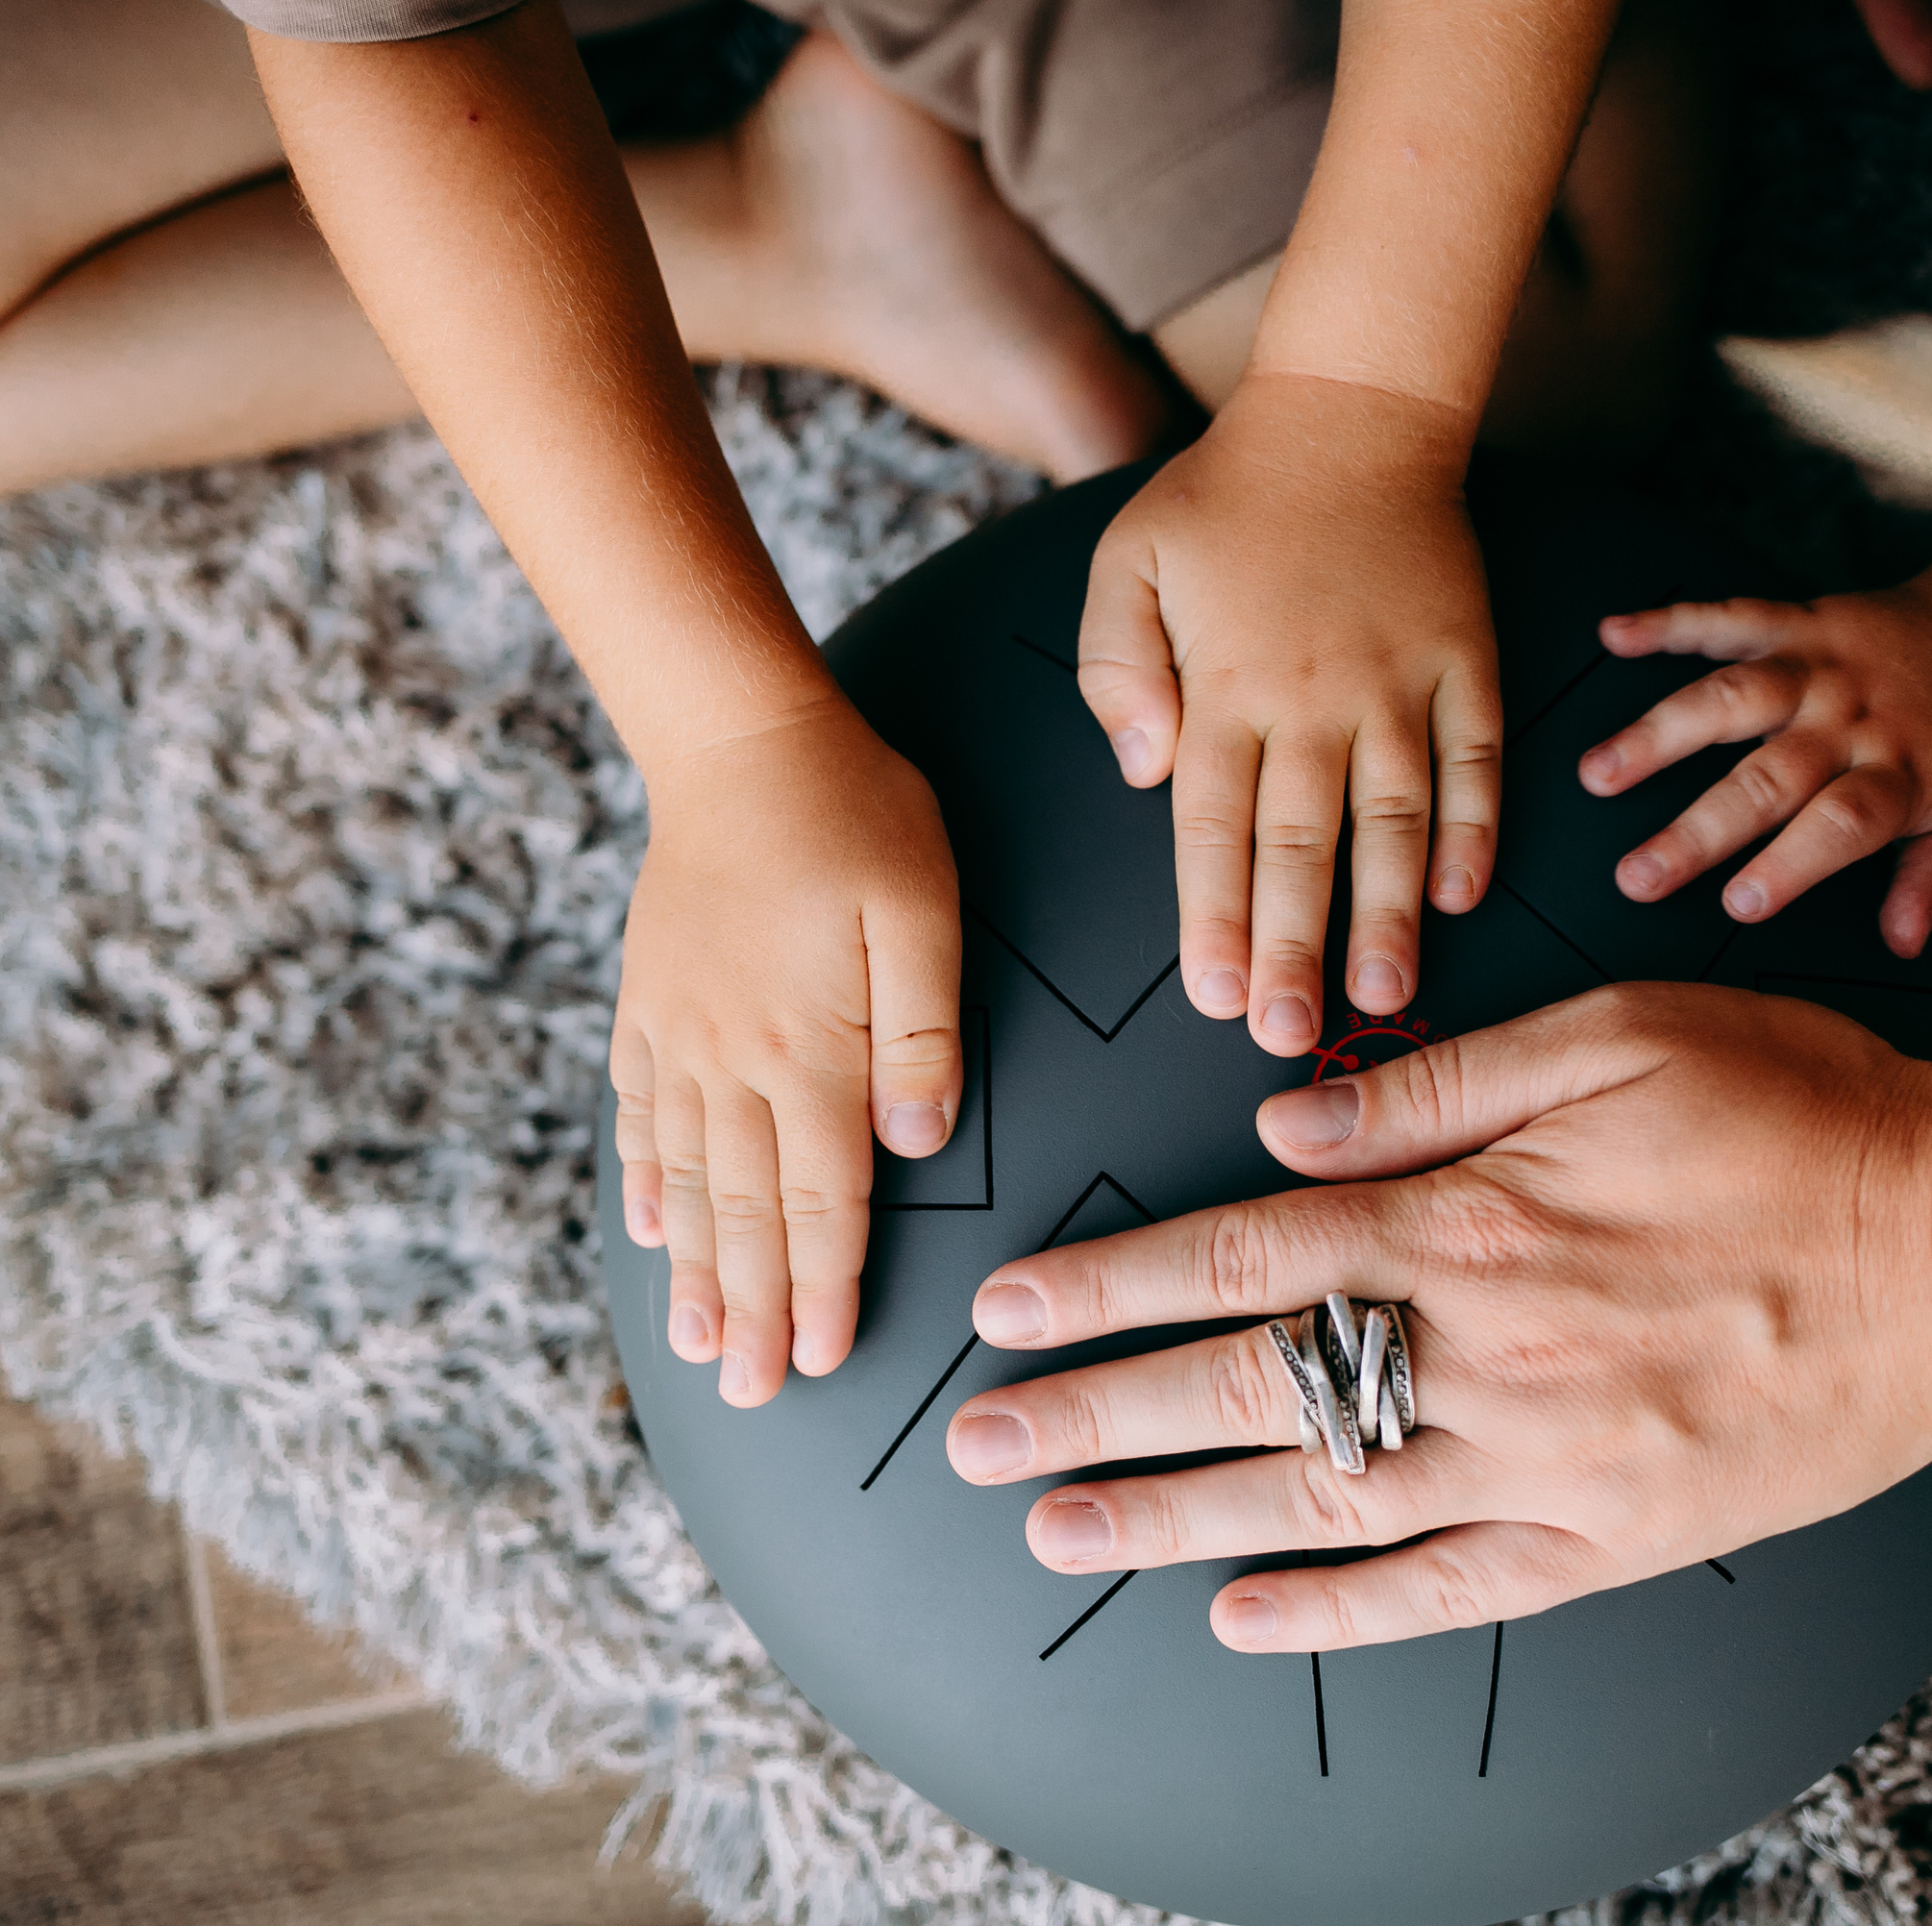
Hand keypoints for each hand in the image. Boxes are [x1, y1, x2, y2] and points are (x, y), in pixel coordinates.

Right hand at [613, 699, 961, 1407]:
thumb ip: (926, 1031)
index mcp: (811, 1049)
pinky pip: (640, 1112)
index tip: (816, 1359)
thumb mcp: (926, 910)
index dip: (821, 1286)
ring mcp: (681, 1036)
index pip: (823, 1198)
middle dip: (750, 1310)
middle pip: (746, 1211)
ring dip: (693, 1267)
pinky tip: (644, 1227)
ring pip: (686, 1178)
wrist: (739, 741)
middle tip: (748, 1395)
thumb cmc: (856, 818)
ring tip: (692, 1343)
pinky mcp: (650, 1005)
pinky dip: (644, 1179)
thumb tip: (921, 1139)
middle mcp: (735, 1061)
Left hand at [941, 983, 1931, 1649]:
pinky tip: (1239, 1613)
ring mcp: (1547, 1460)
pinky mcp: (1611, 1537)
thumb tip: (1283, 1114)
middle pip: (1250, 1388)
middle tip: (983, 1451)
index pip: (1241, 1256)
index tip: (1011, 1316)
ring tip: (1062, 1533)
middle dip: (1098, 1416)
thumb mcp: (1617, 1033)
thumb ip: (1435, 1079)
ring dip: (1174, 1517)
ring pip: (1320, 1499)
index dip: (1110, 1287)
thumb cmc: (1804, 1114)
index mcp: (1474, 1216)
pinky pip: (1445, 1591)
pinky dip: (1335, 1610)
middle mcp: (1488, 1349)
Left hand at [1075, 372, 1501, 1055]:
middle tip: (1291, 1033)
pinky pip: (1477, 763)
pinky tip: (1462, 897)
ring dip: (1389, 915)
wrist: (1351, 414)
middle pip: (1301, 846)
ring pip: (1394, 821)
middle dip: (1295, 950)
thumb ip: (1116, 671)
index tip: (1217, 997)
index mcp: (1226, 684)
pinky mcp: (1468, 664)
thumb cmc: (1224, 500)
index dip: (1215, 920)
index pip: (1214, 828)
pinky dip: (1475, 832)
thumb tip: (1143, 772)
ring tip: (1386, 998)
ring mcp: (1401, 685)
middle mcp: (1314, 698)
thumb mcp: (1126, 562)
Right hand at [1579, 562, 1931, 957]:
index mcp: (1900, 774)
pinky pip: (1727, 617)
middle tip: (1638, 874)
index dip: (1790, 863)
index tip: (1739, 903)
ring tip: (1600, 771)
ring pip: (1730, 699)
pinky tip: (1613, 634)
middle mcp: (1850, 718)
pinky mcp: (1797, 621)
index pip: (1840, 824)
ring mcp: (1818, 666)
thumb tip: (1904, 941)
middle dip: (1698, 829)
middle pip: (1766, 777)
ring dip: (1660, 733)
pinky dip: (1667, 622)